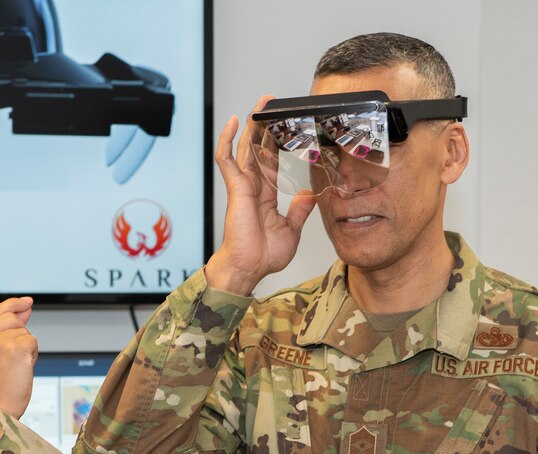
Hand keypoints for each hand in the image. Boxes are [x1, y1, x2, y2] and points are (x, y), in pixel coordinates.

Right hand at [0, 297, 36, 418]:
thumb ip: (3, 327)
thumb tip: (25, 305)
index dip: (12, 306)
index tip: (26, 302)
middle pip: (10, 318)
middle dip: (18, 335)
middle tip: (8, 360)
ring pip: (23, 330)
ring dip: (25, 347)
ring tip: (12, 367)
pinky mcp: (14, 348)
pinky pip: (33, 341)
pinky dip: (33, 355)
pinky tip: (20, 369)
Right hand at [207, 95, 316, 295]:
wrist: (248, 267)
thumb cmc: (263, 254)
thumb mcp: (291, 229)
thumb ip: (300, 210)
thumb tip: (310, 194)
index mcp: (266, 194)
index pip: (273, 161)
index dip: (279, 142)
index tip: (287, 127)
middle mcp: (254, 186)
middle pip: (259, 147)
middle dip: (265, 125)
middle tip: (272, 104)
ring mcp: (243, 185)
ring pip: (246, 147)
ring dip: (251, 125)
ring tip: (259, 104)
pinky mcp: (235, 188)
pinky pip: (227, 160)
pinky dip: (228, 140)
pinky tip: (233, 122)